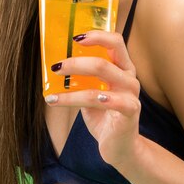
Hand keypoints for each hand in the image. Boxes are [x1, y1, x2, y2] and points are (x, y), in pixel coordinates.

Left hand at [45, 30, 140, 167]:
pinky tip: (64, 101)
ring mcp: (131, 93)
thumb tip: (56, 65)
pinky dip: (82, 98)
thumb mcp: (91, 92)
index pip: (115, 41)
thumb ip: (82, 78)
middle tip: (56, 67)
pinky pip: (105, 100)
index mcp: (122, 67)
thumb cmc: (104, 116)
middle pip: (105, 59)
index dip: (97, 35)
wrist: (120, 147)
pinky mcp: (130, 111)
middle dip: (76, 61)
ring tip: (52, 94)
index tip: (75, 37)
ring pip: (102, 77)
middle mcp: (129, 77)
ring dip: (73, 84)